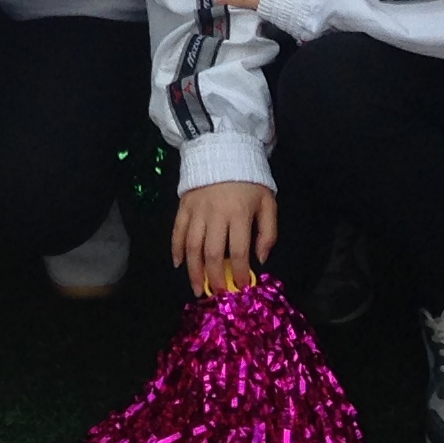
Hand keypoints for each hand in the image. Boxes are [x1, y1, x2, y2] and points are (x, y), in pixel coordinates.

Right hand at [170, 181, 276, 297]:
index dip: (240, 273)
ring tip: (198, 288)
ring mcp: (197, 210)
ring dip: (194, 270)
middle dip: (215, 278)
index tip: (242, 287)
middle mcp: (215, 214)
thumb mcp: (267, 202)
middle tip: (219, 293)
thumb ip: (268, 232)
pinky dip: (175, 249)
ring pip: (192, 246)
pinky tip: (178, 264)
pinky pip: (177, 231)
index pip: (239, 251)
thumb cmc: (249, 180)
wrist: (223, 149)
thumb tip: (260, 259)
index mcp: (239, 214)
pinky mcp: (184, 205)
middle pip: (212, 253)